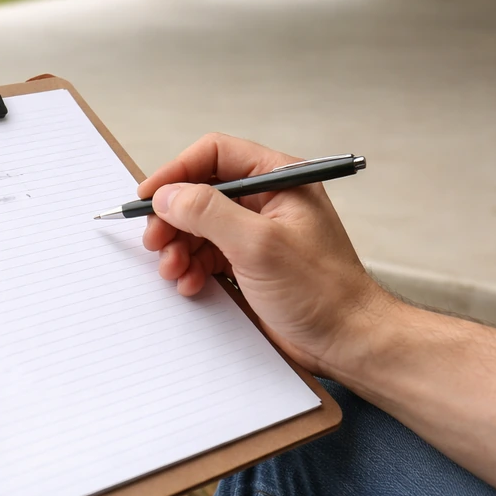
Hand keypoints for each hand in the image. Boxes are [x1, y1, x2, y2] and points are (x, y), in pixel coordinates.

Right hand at [137, 133, 395, 377]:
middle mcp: (267, 199)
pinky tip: (189, 283)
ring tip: (172, 269)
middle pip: (201, 191)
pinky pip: (206, 253)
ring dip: (178, 246)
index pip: (215, 154)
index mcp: (280, 178)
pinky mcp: (249, 262)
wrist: (346, 341)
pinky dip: (191, 266)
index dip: (177, 172)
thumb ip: (208, 213)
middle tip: (155, 240)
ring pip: (199, 225)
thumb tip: (167, 195)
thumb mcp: (258, 245)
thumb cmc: (322, 291)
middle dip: (173, 217)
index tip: (149, 196)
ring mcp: (257, 232)